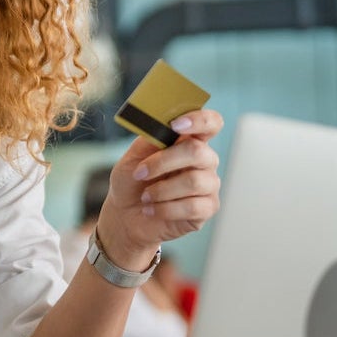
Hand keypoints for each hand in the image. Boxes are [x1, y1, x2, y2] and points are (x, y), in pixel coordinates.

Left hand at [98, 110, 223, 264]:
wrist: (125, 216)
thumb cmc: (132, 183)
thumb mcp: (132, 157)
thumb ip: (149, 139)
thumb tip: (161, 125)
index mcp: (189, 141)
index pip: (211, 123)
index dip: (199, 120)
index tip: (175, 125)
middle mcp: (204, 161)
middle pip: (198, 151)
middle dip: (163, 162)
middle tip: (140, 173)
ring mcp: (208, 185)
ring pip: (195, 181)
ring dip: (162, 190)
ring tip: (145, 197)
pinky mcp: (207, 208)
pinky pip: (194, 206)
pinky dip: (166, 209)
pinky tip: (153, 210)